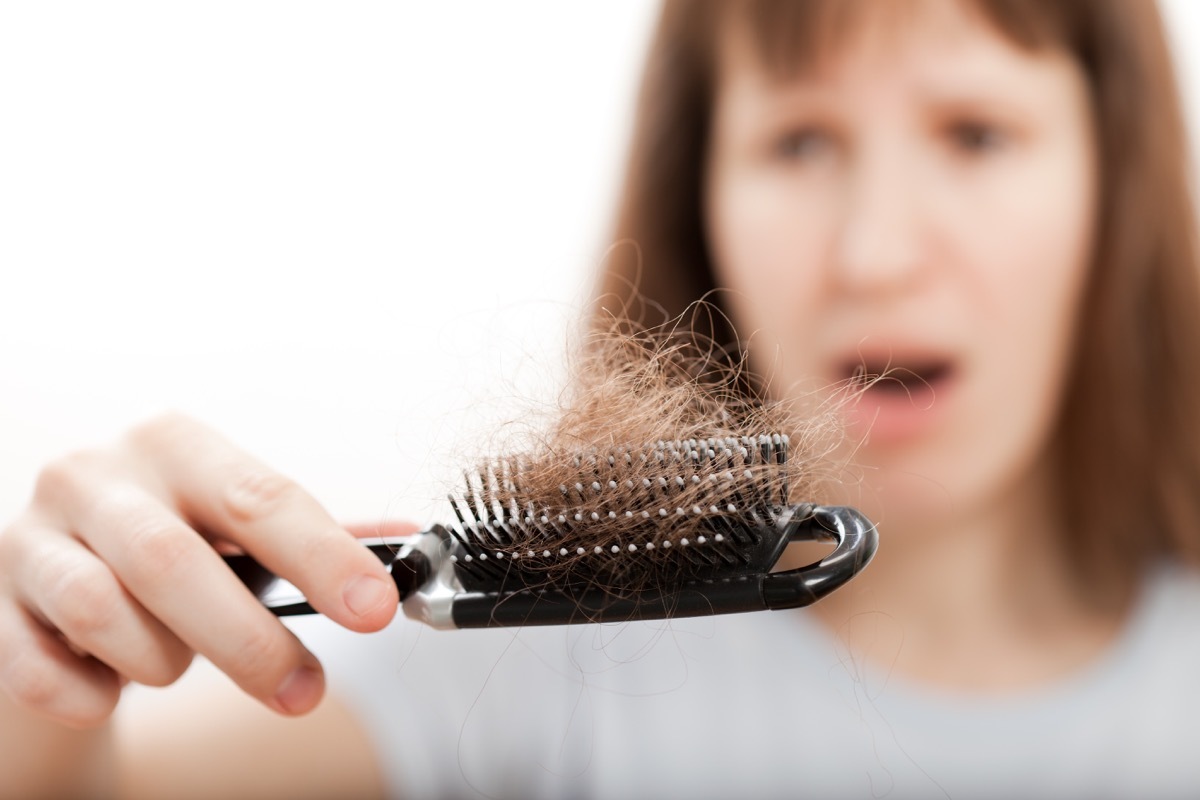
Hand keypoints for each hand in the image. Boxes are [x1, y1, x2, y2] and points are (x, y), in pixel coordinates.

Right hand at [0, 413, 405, 727]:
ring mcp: (32, 536)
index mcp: (175, 444)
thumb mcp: (238, 526)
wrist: (54, 577)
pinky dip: (91, 693)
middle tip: (303, 692)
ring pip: (104, 615)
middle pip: (177, 562)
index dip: (323, 557)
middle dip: (250, 641)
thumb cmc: (172, 544)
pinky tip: (112, 683)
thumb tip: (411, 544)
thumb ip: (318, 535)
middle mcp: (96, 475)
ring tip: (180, 663)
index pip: (260, 497)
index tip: (377, 609)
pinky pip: (42, 671)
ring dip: (163, 661)